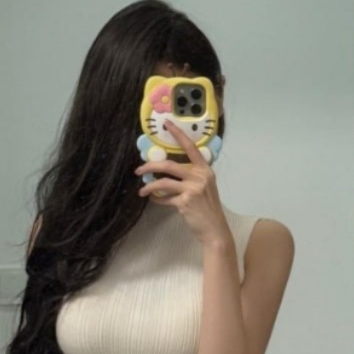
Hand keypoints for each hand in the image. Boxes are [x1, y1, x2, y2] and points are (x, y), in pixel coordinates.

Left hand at [135, 120, 230, 246]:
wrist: (214, 230)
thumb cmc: (208, 209)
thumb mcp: (205, 188)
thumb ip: (193, 177)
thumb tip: (170, 172)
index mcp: (205, 170)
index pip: (190, 147)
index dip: (178, 134)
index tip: (167, 124)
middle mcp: (199, 176)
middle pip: (169, 165)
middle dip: (150, 166)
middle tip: (139, 170)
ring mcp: (192, 189)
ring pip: (163, 182)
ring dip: (149, 186)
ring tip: (141, 191)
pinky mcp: (185, 202)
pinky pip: (165, 198)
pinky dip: (157, 200)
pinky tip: (154, 200)